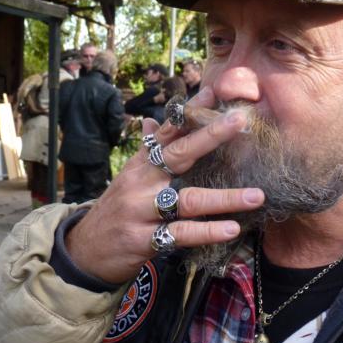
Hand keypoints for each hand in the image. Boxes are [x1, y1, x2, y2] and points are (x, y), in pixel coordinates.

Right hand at [65, 87, 263, 283]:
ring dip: (225, 198)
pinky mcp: (145, 240)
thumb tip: (153, 121)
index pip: (167, 131)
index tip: (214, 91)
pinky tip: (232, 228)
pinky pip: (181, 234)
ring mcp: (142, 210)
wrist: (85, 251)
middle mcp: (141, 182)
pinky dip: (208, 231)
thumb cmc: (117, 209)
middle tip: (241, 121)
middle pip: (178, 154)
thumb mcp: (130, 177)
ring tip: (257, 195)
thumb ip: (147, 150)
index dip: (190, 111)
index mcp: (141, 164)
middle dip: (210, 135)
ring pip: (188, 199)